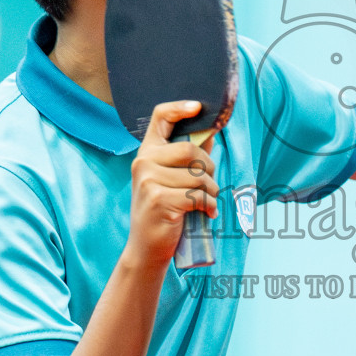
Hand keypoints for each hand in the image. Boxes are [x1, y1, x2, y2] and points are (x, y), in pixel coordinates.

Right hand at [124, 101, 218, 266]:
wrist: (146, 249)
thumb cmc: (164, 212)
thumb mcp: (172, 181)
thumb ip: (189, 158)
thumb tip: (211, 134)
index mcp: (147, 153)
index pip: (160, 117)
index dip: (180, 108)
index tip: (198, 107)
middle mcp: (143, 162)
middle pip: (190, 150)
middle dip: (209, 168)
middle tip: (210, 185)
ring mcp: (148, 181)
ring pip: (198, 176)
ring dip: (211, 191)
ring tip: (206, 203)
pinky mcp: (158, 199)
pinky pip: (197, 195)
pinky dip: (209, 205)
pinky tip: (206, 213)